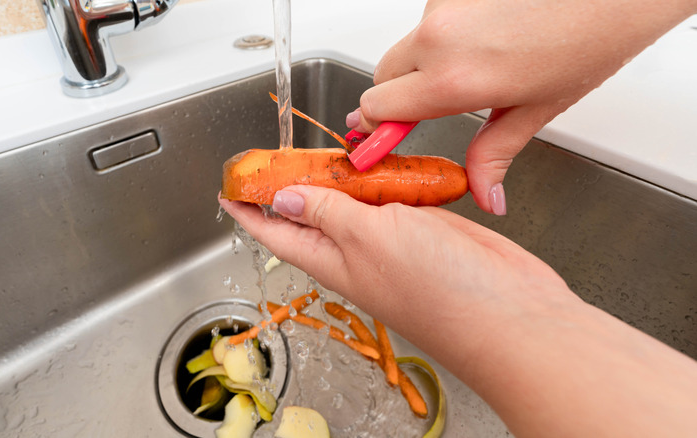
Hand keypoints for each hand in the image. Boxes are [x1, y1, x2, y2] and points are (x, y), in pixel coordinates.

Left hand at [219, 187, 696, 436]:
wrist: (511, 315)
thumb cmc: (438, 286)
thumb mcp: (369, 237)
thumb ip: (328, 211)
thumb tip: (284, 198)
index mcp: (333, 259)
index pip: (277, 232)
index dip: (250, 211)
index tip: (228, 190)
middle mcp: (358, 252)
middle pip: (314, 214)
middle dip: (292, 186)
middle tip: (275, 155)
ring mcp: (395, 242)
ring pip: (357, 204)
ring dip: (341, 178)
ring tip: (323, 151)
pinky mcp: (428, 232)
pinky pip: (397, 200)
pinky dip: (389, 178)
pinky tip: (386, 161)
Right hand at [346, 0, 695, 213]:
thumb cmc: (585, 39)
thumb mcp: (535, 109)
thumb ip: (493, 155)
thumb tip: (484, 193)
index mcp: (453, 80)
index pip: (378, 108)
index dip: (373, 129)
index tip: (370, 142)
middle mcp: (438, 38)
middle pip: (381, 77)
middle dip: (395, 98)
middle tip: (424, 110)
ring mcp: (442, 6)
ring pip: (407, 46)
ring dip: (423, 63)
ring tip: (473, 65)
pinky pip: (430, 20)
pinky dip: (445, 35)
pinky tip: (480, 38)